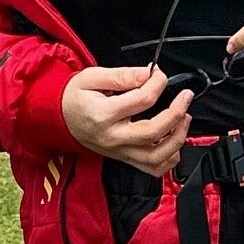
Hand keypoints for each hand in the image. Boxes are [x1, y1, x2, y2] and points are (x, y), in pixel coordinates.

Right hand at [62, 64, 194, 175]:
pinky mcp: (123, 158)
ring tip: (184, 119)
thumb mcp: (92, 77)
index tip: (160, 74)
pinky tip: (174, 142)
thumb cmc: (75, 96)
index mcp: (104, 114)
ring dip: (177, 139)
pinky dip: (169, 159)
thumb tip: (148, 73)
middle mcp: (113, 137)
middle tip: (185, 97)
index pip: (142, 100)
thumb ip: (122, 75)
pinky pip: (152, 169)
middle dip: (176, 114)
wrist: (58, 117)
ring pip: (156, 157)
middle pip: (153, 133)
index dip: (158, 83)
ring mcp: (119, 151)